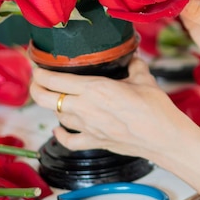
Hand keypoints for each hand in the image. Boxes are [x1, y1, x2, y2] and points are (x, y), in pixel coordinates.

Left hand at [29, 57, 196, 160]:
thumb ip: (134, 66)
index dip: (40, 72)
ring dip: (52, 107)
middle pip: (46, 99)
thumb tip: (133, 57)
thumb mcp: (145, 79)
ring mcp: (87, 127)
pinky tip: (59, 129)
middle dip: (36, 87)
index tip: (37, 65)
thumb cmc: (155, 109)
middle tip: (36, 80)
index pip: (55, 79)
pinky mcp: (94, 142)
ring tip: (54, 98)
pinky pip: (68, 140)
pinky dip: (60, 134)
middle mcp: (85, 108)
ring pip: (56, 117)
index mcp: (95, 88)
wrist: (163, 137)